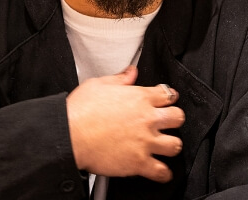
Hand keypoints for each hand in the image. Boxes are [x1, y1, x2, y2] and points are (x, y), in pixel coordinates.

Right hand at [66, 66, 184, 182]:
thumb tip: (131, 73)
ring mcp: (145, 142)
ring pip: (175, 145)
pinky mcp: (139, 162)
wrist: (69, 135)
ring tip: (165, 146)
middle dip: (175, 120)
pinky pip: (161, 171)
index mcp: (139, 98)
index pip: (168, 95)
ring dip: (171, 145)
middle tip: (168, 122)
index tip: (168, 100)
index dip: (169, 97)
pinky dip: (164, 173)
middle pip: (178, 118)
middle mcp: (147, 119)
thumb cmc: (79, 111)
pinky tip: (162, 172)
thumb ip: (119, 79)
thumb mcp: (98, 84)